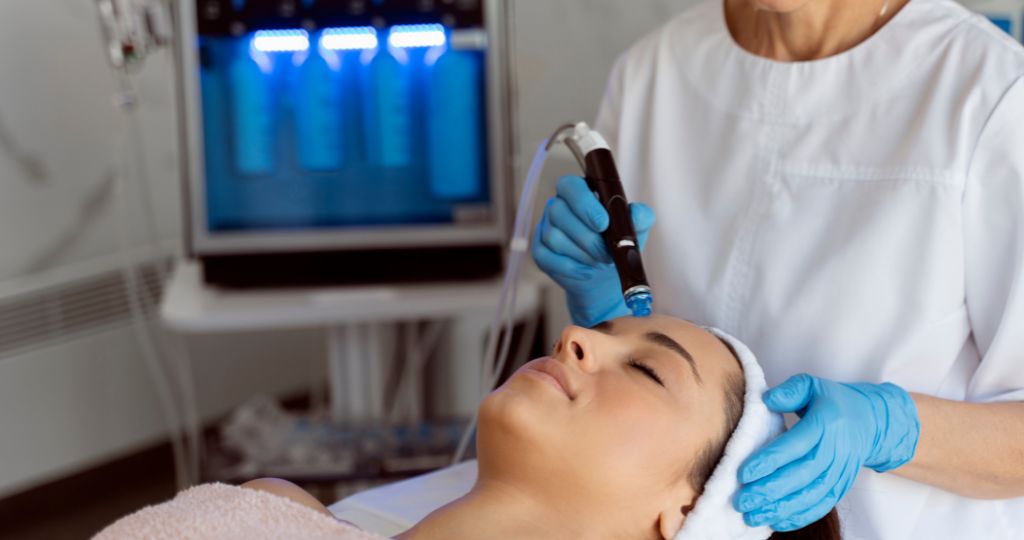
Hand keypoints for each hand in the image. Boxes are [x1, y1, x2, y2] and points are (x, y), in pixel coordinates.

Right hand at [531, 175, 654, 326]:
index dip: (583, 203)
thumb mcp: (636, 229)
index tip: (603, 223)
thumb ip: (640, 216)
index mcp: (580, 192)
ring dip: (581, 254)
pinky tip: (587, 272)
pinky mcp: (540, 252)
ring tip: (600, 262)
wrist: (606, 277)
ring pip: (554, 237)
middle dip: (587, 237)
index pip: (569, 186)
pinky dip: (570, 267)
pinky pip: (546, 257)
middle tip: (606, 253)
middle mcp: (558, 206)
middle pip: (559, 213)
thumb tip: (635, 214)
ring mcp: (546, 229)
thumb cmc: (618, 244)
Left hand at [733, 374, 919, 531]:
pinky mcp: (841, 486)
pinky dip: (799, 517)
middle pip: (802, 475)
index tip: (743, 473)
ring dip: (780, 509)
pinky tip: (776, 522)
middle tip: (741, 500)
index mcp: (825, 423)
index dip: (769, 460)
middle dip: (770, 491)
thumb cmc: (832, 402)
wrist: (870, 421)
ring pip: (811, 495)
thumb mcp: (812, 385)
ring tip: (752, 516)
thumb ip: (790, 390)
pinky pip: (821, 505)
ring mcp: (840, 472)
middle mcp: (835, 451)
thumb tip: (766, 399)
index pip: (795, 445)